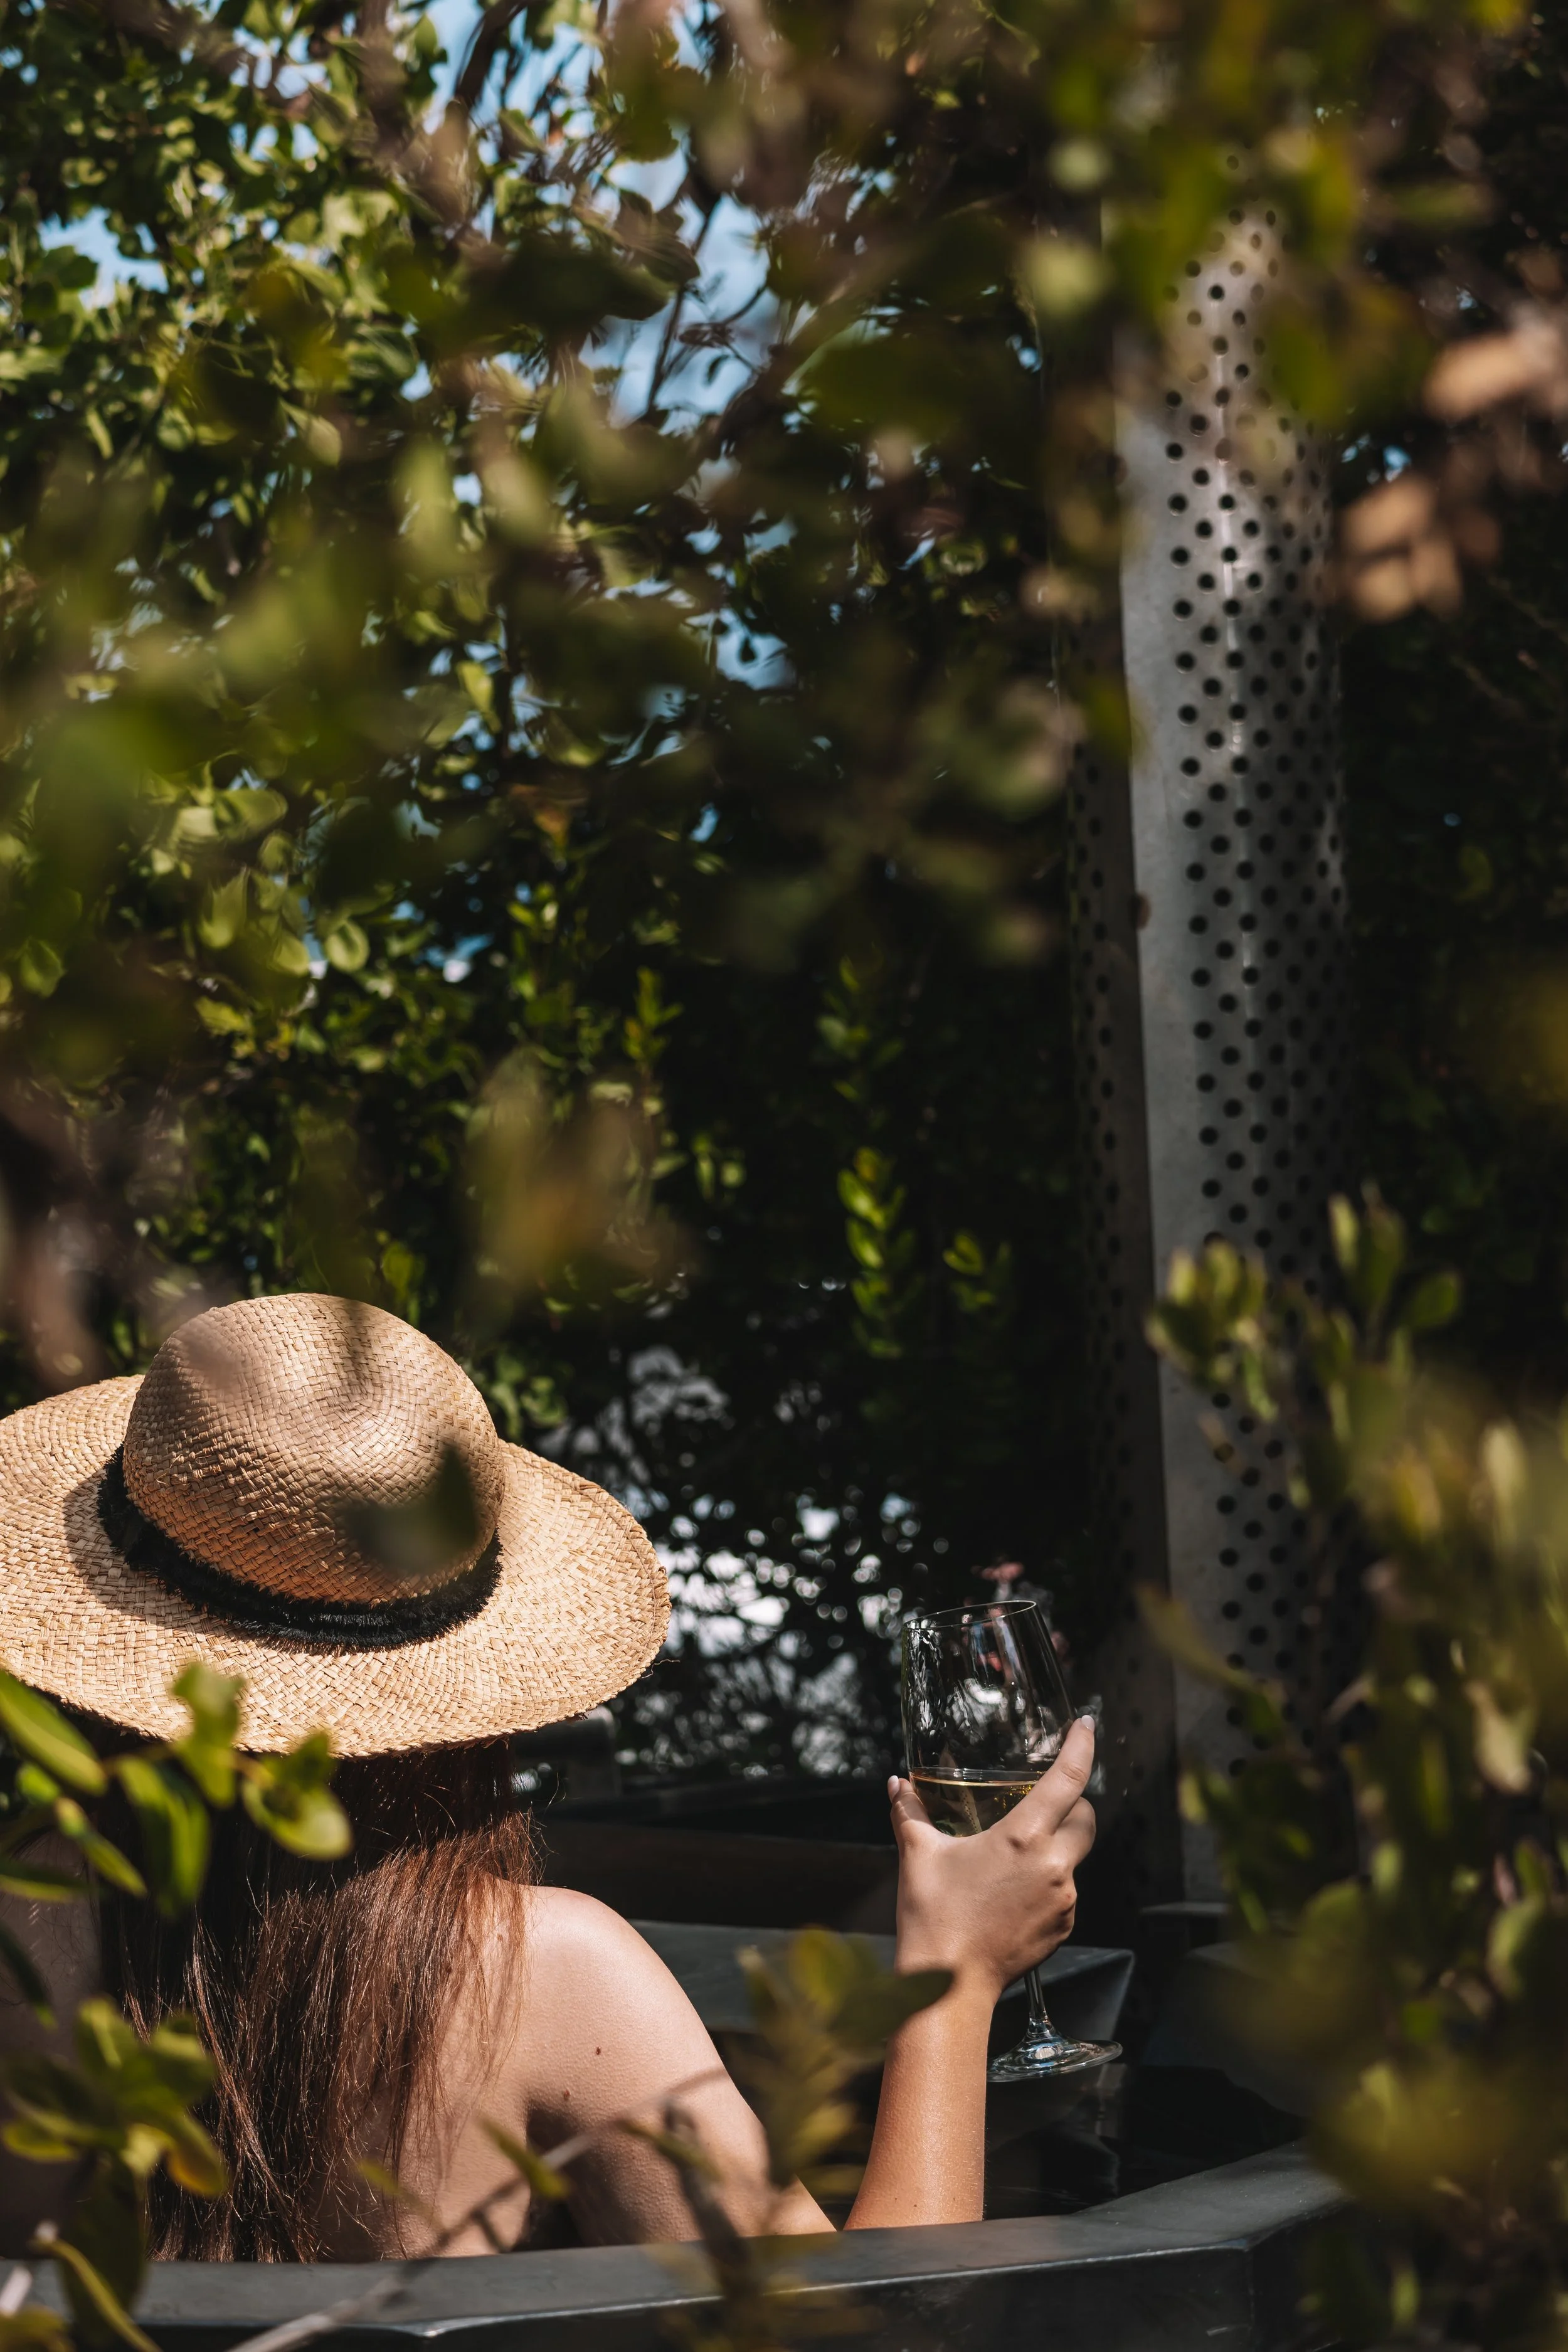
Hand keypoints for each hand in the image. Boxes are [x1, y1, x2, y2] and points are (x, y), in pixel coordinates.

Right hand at [887, 1716, 1097, 2005]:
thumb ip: (910, 1811)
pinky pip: (1067, 1891)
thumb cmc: (933, 1918)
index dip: (1082, 1746)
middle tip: (1043, 1801)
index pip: (1069, 1779)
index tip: (1086, 1725)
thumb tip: (897, 1783)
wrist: (949, 1986)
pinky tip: (1013, 1891)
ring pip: (1076, 1856)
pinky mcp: (1064, 1927)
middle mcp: (1054, 1866)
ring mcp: (1064, 1900)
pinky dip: (1049, 1882)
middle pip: (1087, 1816)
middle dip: (1073, 1803)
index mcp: (1023, 1838)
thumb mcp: (919, 1854)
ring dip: (1056, 1846)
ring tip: (1014, 1856)